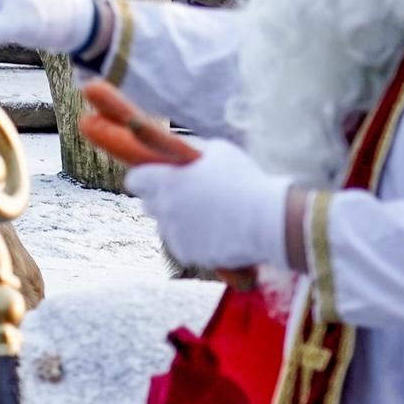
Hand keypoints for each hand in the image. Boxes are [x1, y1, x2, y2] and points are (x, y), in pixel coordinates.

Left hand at [123, 138, 291, 270]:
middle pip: (147, 205)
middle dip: (161, 199)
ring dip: (177, 221)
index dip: (144, 178)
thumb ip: (191, 151)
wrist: (268, 221)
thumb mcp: (218, 152)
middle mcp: (165, 208)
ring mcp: (174, 233)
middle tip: (183, 196)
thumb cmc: (245, 180)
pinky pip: (181, 244)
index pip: (135, 180)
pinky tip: (214, 231)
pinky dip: (192, 240)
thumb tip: (178, 151)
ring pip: (165, 226)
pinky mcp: (186, 252)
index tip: (155, 178)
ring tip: (206, 214)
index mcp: (167, 181)